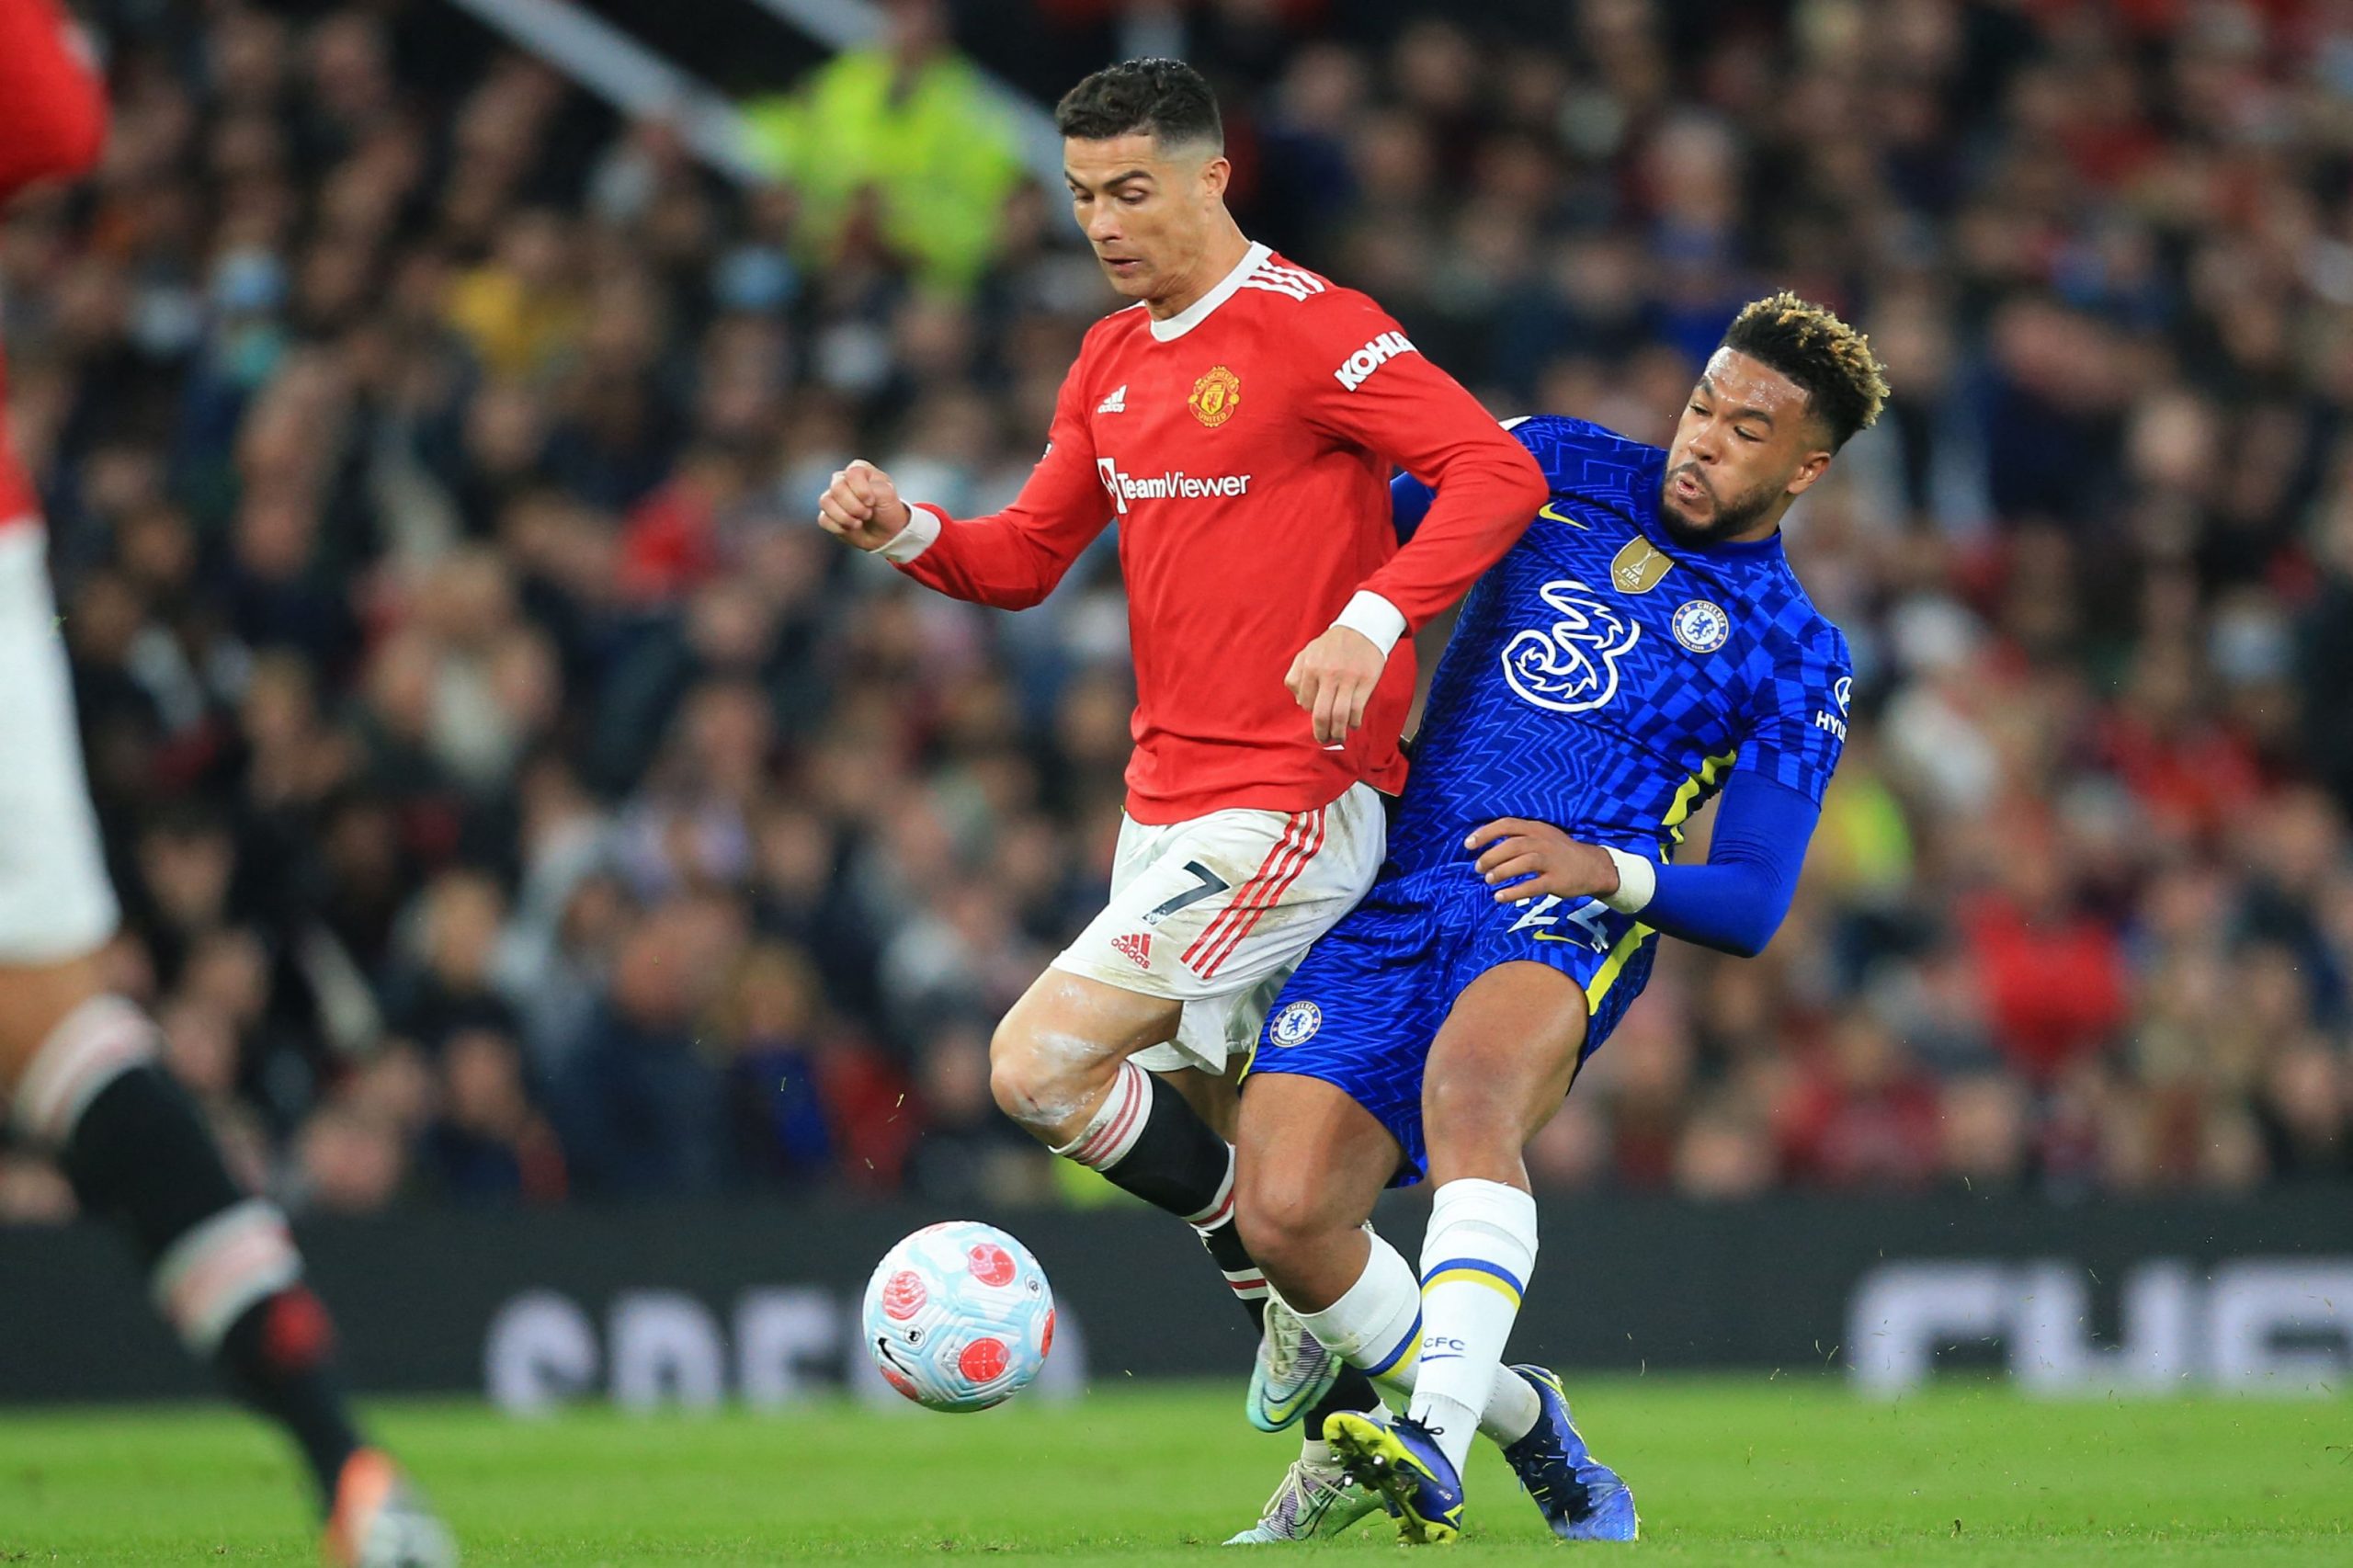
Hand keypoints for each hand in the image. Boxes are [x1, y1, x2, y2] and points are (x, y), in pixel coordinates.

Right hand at [817, 459, 912, 551]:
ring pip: (826, 502)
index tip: (872, 502)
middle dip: (854, 507)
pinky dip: (838, 527)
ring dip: (845, 517)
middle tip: (868, 514)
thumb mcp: (889, 495)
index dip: (861, 491)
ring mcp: (833, 497)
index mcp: (859, 470)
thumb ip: (875, 488)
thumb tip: (859, 495)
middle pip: (837, 488)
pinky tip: (849, 528)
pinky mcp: (827, 514)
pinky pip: (823, 519)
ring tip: (859, 523)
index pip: (852, 474)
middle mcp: (843, 479)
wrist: (886, 533)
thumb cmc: (888, 509)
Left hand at [1285, 625, 1384, 745]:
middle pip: (1321, 714)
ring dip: (1338, 732)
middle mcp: (1328, 674)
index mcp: (1311, 667)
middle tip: (1323, 739)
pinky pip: (1357, 709)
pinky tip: (1353, 724)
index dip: (1310, 712)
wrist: (1362, 629)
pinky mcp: (1366, 681)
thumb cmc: (1333, 644)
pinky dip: (1354, 722)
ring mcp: (1349, 678)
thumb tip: (1299, 701)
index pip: (1305, 702)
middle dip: (1321, 732)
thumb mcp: (1307, 652)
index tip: (1316, 716)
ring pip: (1340, 716)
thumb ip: (1296, 675)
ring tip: (1338, 737)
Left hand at [1465, 818, 1619, 903]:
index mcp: (1536, 828)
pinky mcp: (1557, 880)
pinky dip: (1514, 892)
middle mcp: (1543, 842)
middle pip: (1512, 845)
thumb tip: (1487, 845)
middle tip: (1479, 868)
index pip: (1507, 825)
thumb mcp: (1542, 836)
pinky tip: (1500, 897)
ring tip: (1488, 881)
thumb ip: (1519, 837)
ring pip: (1522, 863)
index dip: (1485, 833)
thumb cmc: (1560, 852)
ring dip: (1501, 872)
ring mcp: (1552, 861)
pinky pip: (1532, 886)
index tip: (1468, 845)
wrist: (1593, 866)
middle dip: (1490, 857)